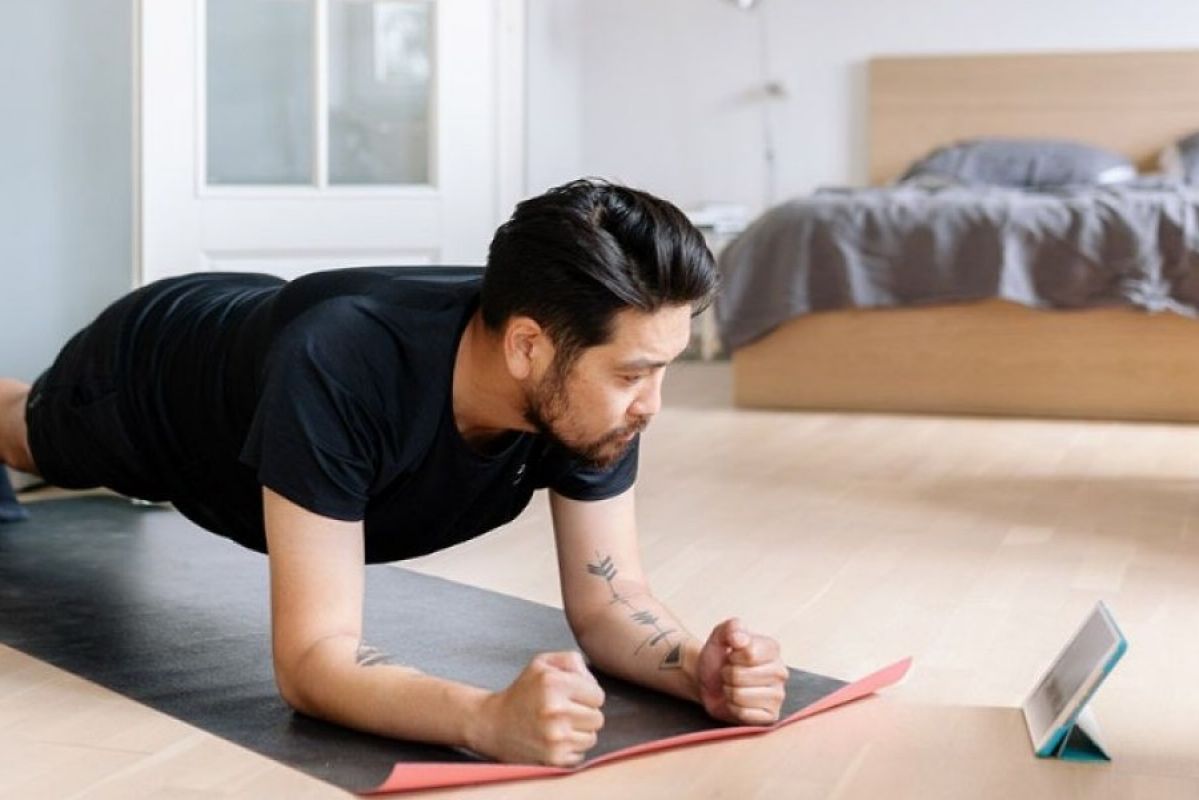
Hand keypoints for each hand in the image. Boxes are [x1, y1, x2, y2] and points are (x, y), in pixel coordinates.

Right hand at [473, 651, 604, 765]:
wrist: (493, 724)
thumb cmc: (522, 692)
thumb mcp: (542, 663)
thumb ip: (571, 660)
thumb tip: (591, 681)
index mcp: (554, 683)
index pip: (598, 695)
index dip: (586, 695)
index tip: (571, 697)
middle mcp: (555, 710)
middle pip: (597, 718)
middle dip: (584, 714)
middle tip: (565, 712)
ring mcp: (555, 736)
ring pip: (592, 737)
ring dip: (579, 733)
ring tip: (559, 726)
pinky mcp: (553, 758)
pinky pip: (580, 753)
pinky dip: (571, 749)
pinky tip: (554, 740)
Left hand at [695, 618, 787, 724]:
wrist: (709, 681)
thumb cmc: (718, 658)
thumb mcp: (720, 636)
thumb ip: (731, 628)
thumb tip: (740, 638)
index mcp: (772, 648)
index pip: (749, 654)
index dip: (733, 656)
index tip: (732, 656)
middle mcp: (780, 672)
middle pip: (741, 676)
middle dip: (728, 674)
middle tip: (730, 673)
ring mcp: (778, 696)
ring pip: (740, 696)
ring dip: (728, 691)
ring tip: (733, 686)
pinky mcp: (771, 716)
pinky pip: (743, 714)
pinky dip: (733, 708)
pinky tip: (736, 702)